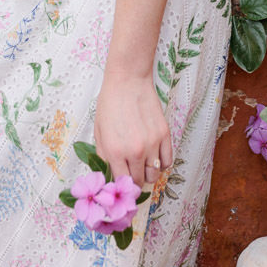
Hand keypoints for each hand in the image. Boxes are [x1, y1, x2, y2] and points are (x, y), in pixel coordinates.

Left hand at [94, 73, 172, 188]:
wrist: (127, 80)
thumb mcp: (99, 130)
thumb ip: (103, 155)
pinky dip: (162, 164)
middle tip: (132, 173)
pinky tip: (154, 156)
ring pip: (155, 176)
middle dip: (135, 181)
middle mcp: (135, 151)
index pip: (122, 183)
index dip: (121, 185)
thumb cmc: (110, 103)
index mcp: (115, 151)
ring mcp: (152, 144)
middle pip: (140, 182)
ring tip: (143, 164)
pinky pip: (168, 162)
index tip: (121, 183)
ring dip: (149, 174)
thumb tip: (109, 174)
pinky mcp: (164, 135)